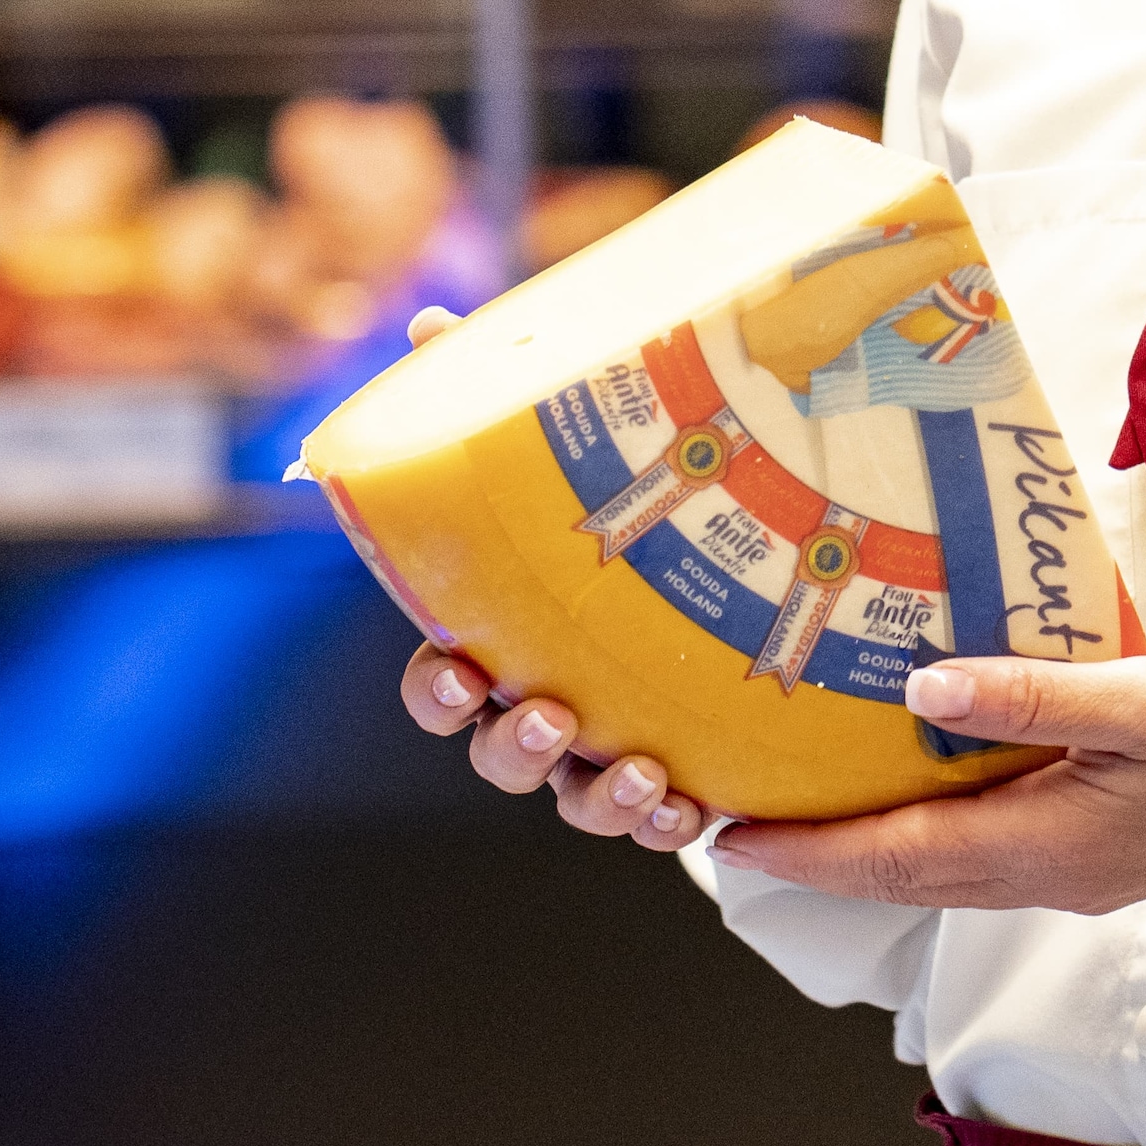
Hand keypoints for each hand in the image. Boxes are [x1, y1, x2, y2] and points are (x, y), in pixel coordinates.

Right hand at [379, 306, 714, 852]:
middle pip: (494, 756)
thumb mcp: (558, 447)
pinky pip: (650, 819)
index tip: (457, 669)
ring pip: (572, 799)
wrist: (718, 560)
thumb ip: (488, 392)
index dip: (433, 693)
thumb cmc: (604, 508)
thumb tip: (428, 325)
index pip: (432, 689)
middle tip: (550, 714)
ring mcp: (598, 751)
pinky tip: (696, 806)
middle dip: (514, 747)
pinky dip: (666, 820)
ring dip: (597, 796)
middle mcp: (536, 706)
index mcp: (497, 644)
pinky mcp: (666, 773)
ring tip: (640, 768)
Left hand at [712, 655, 1145, 923]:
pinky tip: (911, 780)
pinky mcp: (1094, 852)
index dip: (804, 851)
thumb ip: (1036, 695)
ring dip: (859, 847)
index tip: (724, 835)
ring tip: (794, 805)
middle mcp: (1045, 873)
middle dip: (810, 857)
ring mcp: (1070, 871)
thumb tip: (922, 687)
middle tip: (726, 822)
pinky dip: (921, 827)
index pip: (894, 856)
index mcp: (1047, 844)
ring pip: (936, 867)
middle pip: (899, 874)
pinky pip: (980, 850)